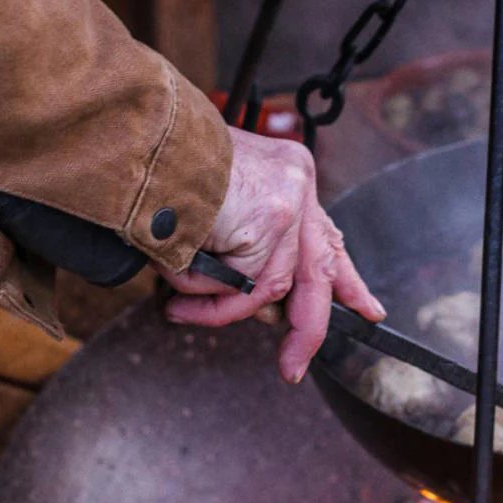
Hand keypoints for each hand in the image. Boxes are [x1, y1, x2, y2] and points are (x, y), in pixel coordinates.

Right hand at [161, 128, 384, 382]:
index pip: (327, 240)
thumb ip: (246, 252)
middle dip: (307, 329)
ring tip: (178, 310)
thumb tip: (265, 309)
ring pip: (268, 286)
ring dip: (219, 309)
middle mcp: (298, 185)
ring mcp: (289, 201)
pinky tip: (176, 277)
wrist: (134, 135)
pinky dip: (204, 293)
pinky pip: (242, 285)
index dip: (347, 282)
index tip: (367, 311)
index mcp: (288, 179)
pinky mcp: (271, 219)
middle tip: (292, 367)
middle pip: (318, 274)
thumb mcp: (213, 210)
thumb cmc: (157, 170)